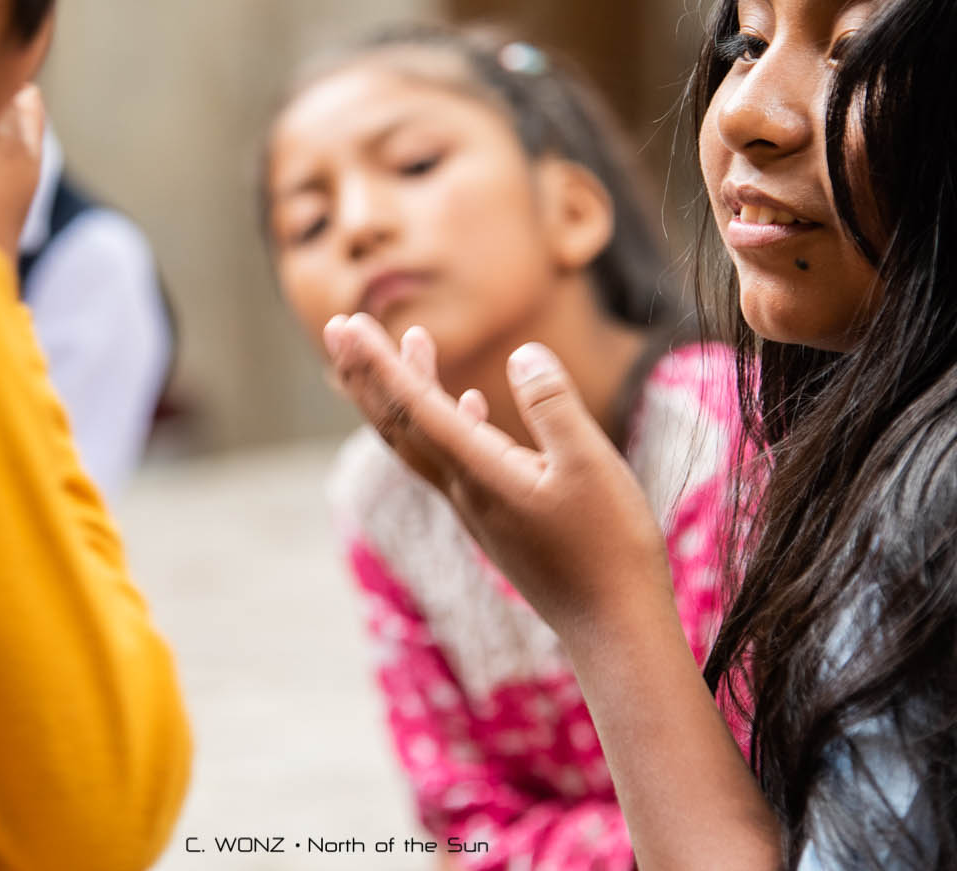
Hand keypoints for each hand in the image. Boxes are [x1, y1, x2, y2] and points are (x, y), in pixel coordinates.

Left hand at [322, 313, 672, 634]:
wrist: (614, 629)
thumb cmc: (609, 549)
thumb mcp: (590, 465)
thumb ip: (552, 406)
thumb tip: (521, 354)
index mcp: (479, 474)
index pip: (413, 408)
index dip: (378, 363)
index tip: (348, 327)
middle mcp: (465, 491)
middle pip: (399, 425)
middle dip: (368, 374)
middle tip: (342, 327)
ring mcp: (478, 509)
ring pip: (424, 442)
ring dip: (409, 391)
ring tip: (414, 342)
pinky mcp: (498, 521)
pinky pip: (455, 462)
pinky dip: (450, 424)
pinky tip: (471, 404)